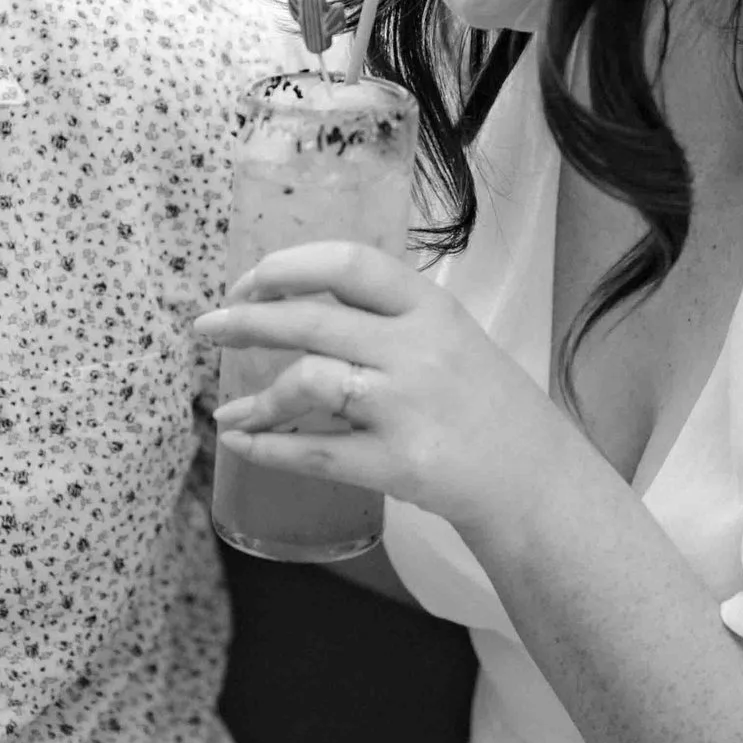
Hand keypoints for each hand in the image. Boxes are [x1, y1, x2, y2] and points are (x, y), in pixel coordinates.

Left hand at [193, 241, 578, 533]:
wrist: (534, 478)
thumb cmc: (482, 403)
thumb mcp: (448, 336)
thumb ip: (386, 316)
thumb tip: (295, 301)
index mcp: (430, 308)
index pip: (348, 264)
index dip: (287, 267)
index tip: (248, 281)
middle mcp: (418, 350)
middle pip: (312, 320)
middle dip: (246, 322)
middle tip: (208, 330)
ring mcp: (408, 407)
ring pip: (308, 383)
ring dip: (255, 399)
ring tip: (228, 410)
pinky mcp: (399, 465)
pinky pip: (316, 452)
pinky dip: (270, 448)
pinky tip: (243, 443)